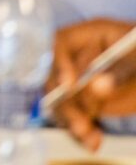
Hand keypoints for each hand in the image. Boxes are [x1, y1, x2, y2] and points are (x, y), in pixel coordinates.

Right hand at [52, 18, 135, 151]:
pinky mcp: (85, 100)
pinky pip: (74, 115)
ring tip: (89, 136)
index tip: (69, 84)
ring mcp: (80, 79)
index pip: (61, 43)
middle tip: (80, 121)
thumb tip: (97, 87)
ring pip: (61, 99)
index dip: (60, 63)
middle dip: (66, 101)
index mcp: (90, 35)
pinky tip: (93, 140)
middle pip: (56, 75)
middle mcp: (79, 56)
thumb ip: (119, 72)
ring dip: (72, 120)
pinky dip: (81, 131)